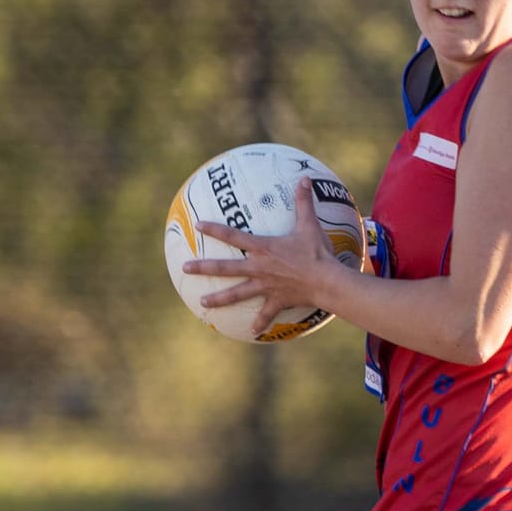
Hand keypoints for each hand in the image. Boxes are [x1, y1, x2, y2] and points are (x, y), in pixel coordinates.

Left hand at [185, 176, 357, 332]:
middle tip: (185, 268)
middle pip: (225, 268)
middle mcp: (258, 268)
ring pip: (237, 293)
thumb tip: (305, 178)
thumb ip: (304, 202)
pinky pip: (266, 314)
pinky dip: (260, 323)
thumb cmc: (317, 252)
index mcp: (263, 248)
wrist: (327, 281)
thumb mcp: (309, 224)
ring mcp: (265, 286)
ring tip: (203, 303)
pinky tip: (252, 332)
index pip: (233, 235)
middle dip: (203, 268)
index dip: (214, 229)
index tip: (198, 226)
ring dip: (219, 299)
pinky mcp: (276, 301)